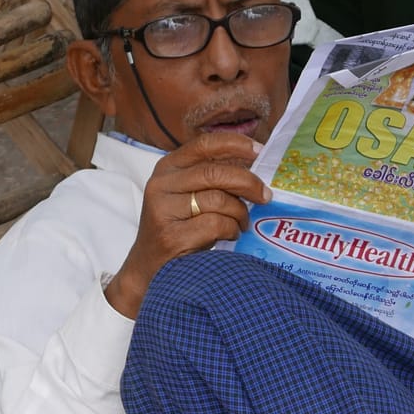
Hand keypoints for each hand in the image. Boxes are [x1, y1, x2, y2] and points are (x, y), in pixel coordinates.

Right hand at [105, 132, 270, 318]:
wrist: (148, 269)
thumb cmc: (177, 229)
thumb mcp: (185, 196)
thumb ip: (210, 179)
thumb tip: (254, 167)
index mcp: (167, 168)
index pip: (203, 145)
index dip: (235, 144)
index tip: (259, 150)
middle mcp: (161, 185)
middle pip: (215, 173)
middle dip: (248, 183)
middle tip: (265, 196)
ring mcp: (163, 210)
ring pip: (218, 200)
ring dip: (240, 213)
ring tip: (242, 223)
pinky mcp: (172, 236)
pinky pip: (216, 224)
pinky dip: (231, 230)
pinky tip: (229, 235)